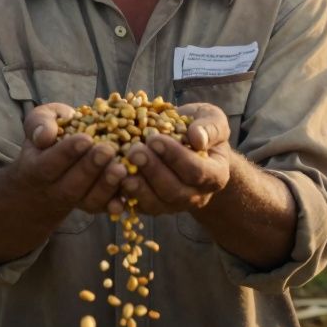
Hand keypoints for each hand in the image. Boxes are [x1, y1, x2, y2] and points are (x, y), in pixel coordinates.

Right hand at [10, 103, 127, 215]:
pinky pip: (105, 208)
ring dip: (106, 186)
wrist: (51, 168)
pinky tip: (129, 192)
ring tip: (122, 169)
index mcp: (37, 168)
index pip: (50, 164)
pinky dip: (117, 203)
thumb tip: (44, 137)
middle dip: (90, 168)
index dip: (67, 153)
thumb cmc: (50, 136)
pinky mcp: (94, 204)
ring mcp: (76, 200)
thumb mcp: (40, 121)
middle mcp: (55, 190)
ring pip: (90, 200)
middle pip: (72, 186)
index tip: (85, 139)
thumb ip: (39, 123)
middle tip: (107, 150)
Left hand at [112, 103, 231, 215]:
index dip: (175, 157)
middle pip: (173, 191)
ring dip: (136, 187)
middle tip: (133, 151)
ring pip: (154, 203)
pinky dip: (123, 197)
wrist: (189, 145)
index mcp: (215, 175)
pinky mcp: (152, 206)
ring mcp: (173, 204)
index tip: (155, 139)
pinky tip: (111, 181)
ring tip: (119, 167)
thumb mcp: (212, 119)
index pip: (196, 171)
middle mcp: (196, 195)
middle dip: (152, 170)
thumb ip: (210, 127)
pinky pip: (137, 207)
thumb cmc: (201, 129)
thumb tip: (197, 138)